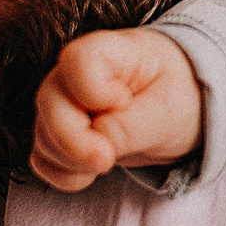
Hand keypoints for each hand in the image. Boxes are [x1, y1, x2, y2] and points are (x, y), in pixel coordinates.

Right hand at [29, 28, 203, 191]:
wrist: (182, 108)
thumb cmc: (180, 95)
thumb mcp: (170, 110)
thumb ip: (131, 127)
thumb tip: (95, 147)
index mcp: (112, 51)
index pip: (77, 59)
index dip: (91, 90)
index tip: (123, 103)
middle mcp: (77, 74)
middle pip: (49, 100)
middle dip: (73, 140)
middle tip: (105, 160)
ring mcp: (64, 103)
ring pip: (43, 134)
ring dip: (70, 161)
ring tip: (110, 161)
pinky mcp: (59, 133)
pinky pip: (43, 158)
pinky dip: (63, 174)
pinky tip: (90, 173)